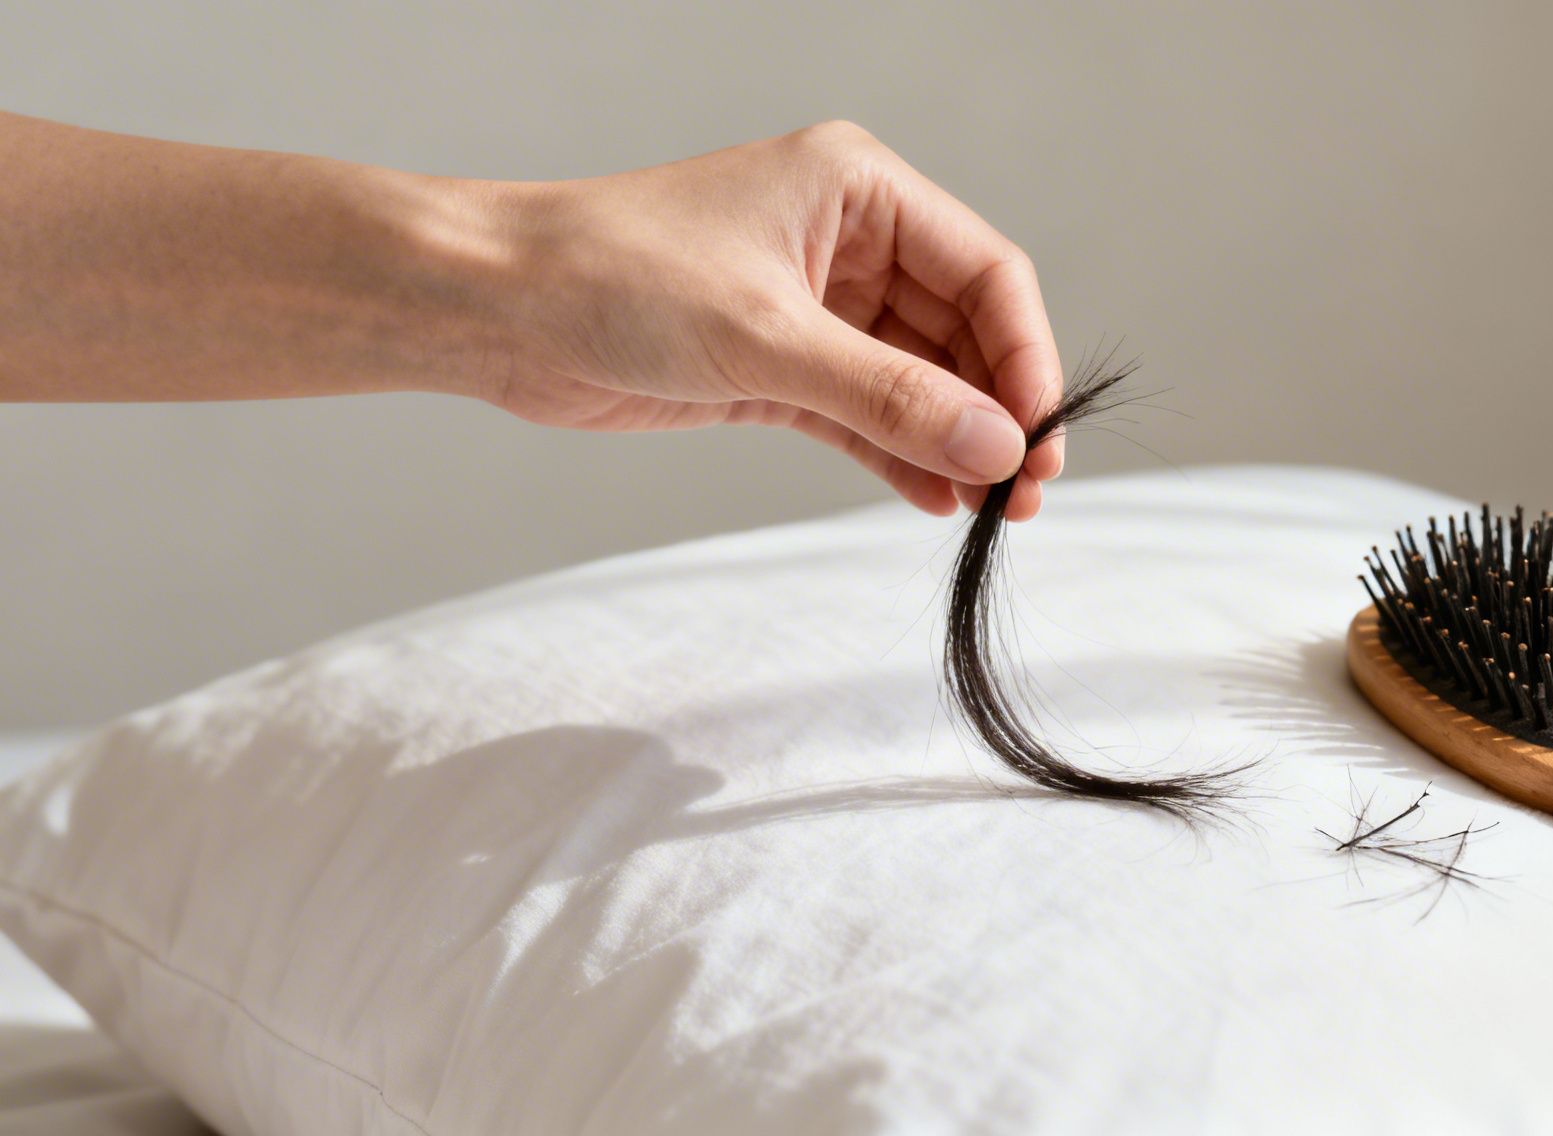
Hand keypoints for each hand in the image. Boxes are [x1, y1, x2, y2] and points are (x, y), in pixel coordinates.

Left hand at [478, 121, 1064, 519]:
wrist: (496, 308)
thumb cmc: (613, 276)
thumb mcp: (766, 337)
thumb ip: (888, 397)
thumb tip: (995, 448)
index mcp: (859, 189)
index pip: (985, 271)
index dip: (1024, 356)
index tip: (1038, 438)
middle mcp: (849, 241)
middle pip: (962, 330)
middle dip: (995, 410)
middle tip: (1024, 491)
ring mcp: (817, 307)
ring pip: (918, 379)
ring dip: (953, 442)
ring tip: (990, 511)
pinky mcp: (779, 366)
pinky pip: (866, 415)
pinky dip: (900, 457)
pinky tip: (933, 500)